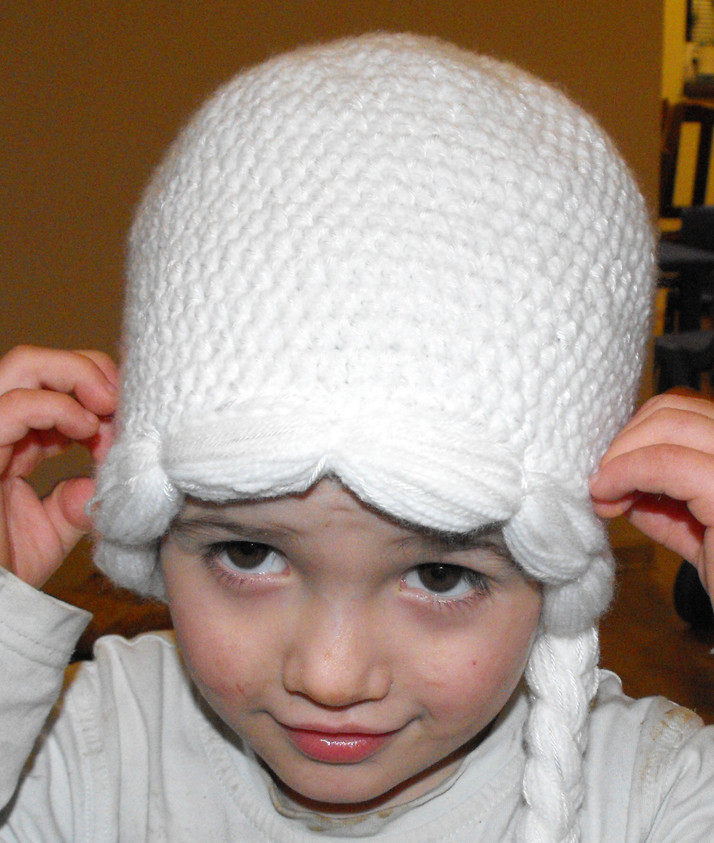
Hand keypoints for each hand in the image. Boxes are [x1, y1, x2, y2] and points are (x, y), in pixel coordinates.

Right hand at [0, 346, 116, 587]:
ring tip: (108, 404)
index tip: (126, 412)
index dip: (91, 388)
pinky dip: (57, 407)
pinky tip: (85, 428)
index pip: (48, 389)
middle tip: (121, 396)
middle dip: (85, 368)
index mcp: (10, 445)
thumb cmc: (5, 572)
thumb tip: (102, 479)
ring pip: (22, 366)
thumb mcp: (53, 530)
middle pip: (34, 364)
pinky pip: (13, 406)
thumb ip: (77, 499)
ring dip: (75, 375)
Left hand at [590, 389, 713, 594]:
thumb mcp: (703, 539)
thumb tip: (619, 487)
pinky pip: (665, 462)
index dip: (640, 434)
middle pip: (675, 408)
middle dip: (626, 441)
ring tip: (603, 493)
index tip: (611, 473)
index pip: (688, 409)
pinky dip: (625, 473)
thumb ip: (669, 508)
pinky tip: (608, 497)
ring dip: (620, 455)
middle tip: (602, 483)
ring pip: (669, 422)